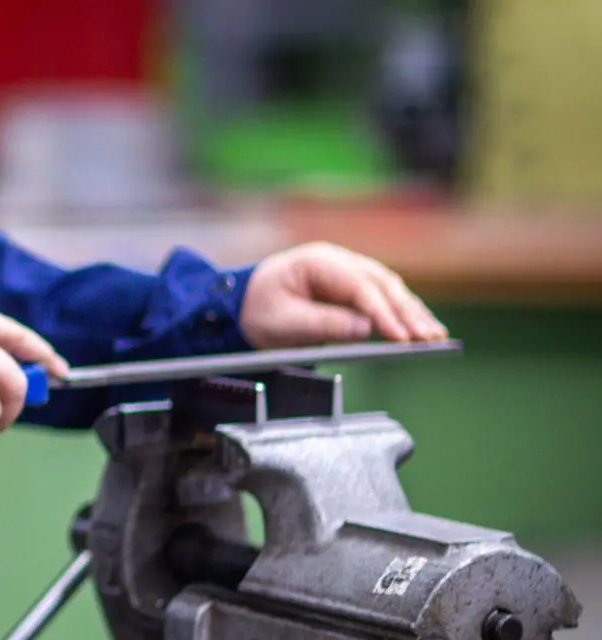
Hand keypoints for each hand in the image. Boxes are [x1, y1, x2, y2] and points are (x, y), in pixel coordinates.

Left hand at [240, 242, 448, 348]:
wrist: (245, 304)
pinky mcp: (354, 288)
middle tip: (428, 338)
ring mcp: (349, 272)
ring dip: (413, 314)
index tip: (400, 337)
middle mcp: (339, 261)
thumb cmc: (259, 310)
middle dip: (407, 313)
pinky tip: (421, 329)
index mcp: (318, 261)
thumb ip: (323, 324)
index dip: (382, 313)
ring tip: (434, 337)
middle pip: (382, 285)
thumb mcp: (283, 322)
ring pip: (390, 291)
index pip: (359, 287)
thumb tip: (365, 330)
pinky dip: (403, 315)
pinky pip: (384, 300)